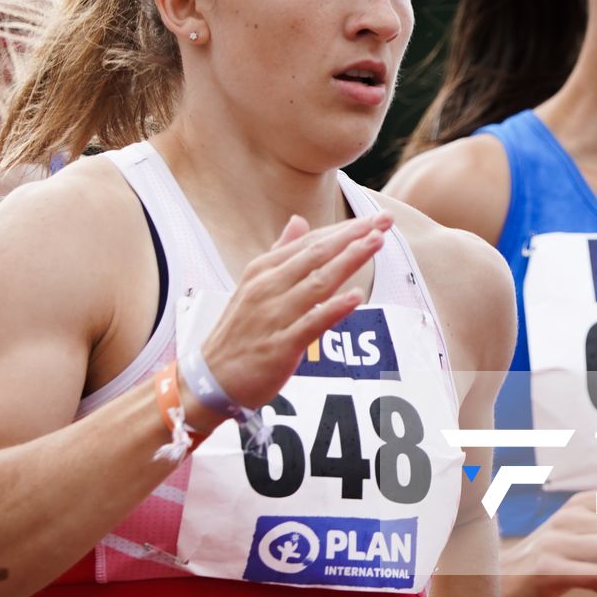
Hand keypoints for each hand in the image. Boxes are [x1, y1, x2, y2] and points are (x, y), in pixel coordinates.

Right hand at [192, 213, 390, 414]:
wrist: (211, 379)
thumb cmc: (239, 332)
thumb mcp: (254, 285)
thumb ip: (280, 253)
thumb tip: (298, 220)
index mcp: (262, 271)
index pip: (310, 243)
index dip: (344, 229)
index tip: (375, 217)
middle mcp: (267, 287)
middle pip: (317, 255)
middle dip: (353, 236)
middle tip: (385, 220)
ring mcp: (273, 316)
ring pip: (318, 283)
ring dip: (349, 261)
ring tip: (377, 243)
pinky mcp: (280, 346)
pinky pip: (311, 324)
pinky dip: (333, 309)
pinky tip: (356, 297)